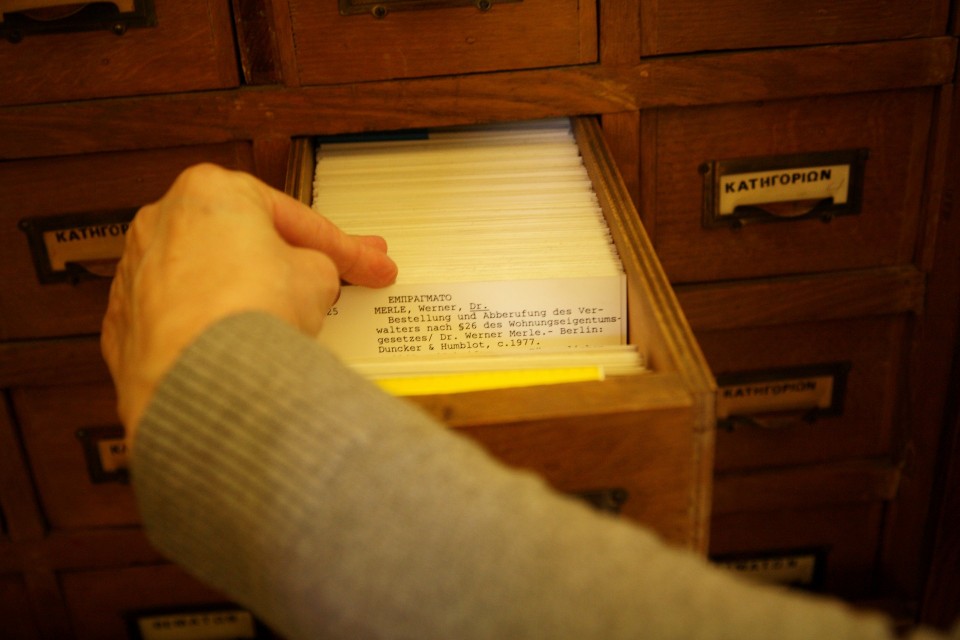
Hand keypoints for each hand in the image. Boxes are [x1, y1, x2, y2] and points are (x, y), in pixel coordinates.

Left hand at [101, 164, 396, 436]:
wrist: (203, 377)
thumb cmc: (248, 313)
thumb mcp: (318, 276)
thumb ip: (316, 266)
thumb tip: (307, 277)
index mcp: (210, 190)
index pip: (295, 220)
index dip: (344, 248)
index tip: (369, 265)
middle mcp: (162, 222)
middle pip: (244, 243)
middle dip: (288, 264)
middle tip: (331, 282)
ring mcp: (137, 274)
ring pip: (209, 279)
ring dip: (245, 295)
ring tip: (284, 323)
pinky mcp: (126, 325)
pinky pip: (183, 319)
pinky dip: (210, 329)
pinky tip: (239, 347)